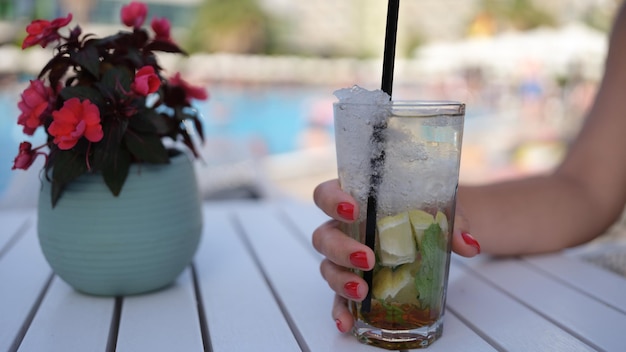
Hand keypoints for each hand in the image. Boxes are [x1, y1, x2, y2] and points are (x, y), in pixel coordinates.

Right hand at [312, 179, 480, 333]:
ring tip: (362, 292)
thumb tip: (468, 244)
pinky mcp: (353, 281)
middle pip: (323, 236)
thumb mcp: (441, 208)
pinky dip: (341, 310)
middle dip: (341, 249)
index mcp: (357, 200)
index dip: (332, 201)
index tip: (353, 209)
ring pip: (327, 267)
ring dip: (340, 281)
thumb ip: (454, 222)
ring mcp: (344, 257)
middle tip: (368, 259)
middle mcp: (343, 228)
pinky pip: (338, 297)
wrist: (433, 224)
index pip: (327, 194)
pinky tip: (347, 322)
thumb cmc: (426, 208)